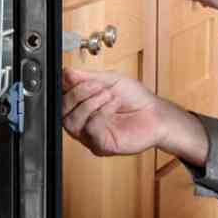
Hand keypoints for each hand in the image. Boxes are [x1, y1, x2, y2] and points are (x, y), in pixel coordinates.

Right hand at [61, 68, 207, 162]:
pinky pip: (89, 130)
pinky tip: (113, 105)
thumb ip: (87, 77)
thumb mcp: (110, 80)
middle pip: (62, 110)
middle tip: (97, 86)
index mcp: (82, 105)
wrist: (156, 114)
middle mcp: (83, 121)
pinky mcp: (100, 145)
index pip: (61, 97)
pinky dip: (100, 114)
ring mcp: (90, 135)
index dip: (64, 86)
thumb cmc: (136, 99)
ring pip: (71, 122)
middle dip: (77, 94)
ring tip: (108, 95)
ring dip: (88, 103)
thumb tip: (67, 72)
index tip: (73, 76)